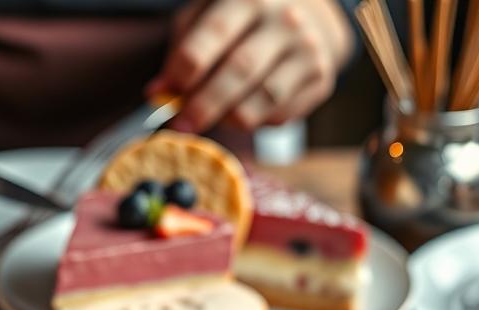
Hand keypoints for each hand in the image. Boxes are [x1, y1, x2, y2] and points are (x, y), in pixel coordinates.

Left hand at [149, 0, 352, 132]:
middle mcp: (285, 19)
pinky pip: (280, 114)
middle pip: (239, 70)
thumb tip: (158, 93)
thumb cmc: (242, 18)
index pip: (214, 33)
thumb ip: (181, 50)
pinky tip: (244, 109)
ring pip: (263, 100)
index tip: (164, 94)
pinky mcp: (320, 79)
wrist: (307, 16)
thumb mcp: (207, 16)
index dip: (186, 69)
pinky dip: (255, 121)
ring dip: (229, 118)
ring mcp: (307, 49)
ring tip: (212, 118)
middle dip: (204, 105)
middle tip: (182, 125)